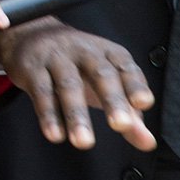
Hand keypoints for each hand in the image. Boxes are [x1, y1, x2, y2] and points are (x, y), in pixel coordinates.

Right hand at [0, 18, 155, 150]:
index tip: (144, 103)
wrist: (31, 36)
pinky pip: (42, 93)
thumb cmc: (80, 67)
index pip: (126, 68)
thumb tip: (148, 143)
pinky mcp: (32, 69)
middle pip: (101, 74)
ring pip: (69, 85)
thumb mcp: (108, 86)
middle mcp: (86, 51)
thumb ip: (130, 115)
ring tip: (84, 142)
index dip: (135, 85)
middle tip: (121, 125)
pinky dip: (49, 115)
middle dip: (113, 100)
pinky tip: (56, 135)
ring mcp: (58, 58)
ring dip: (77, 115)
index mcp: (109, 53)